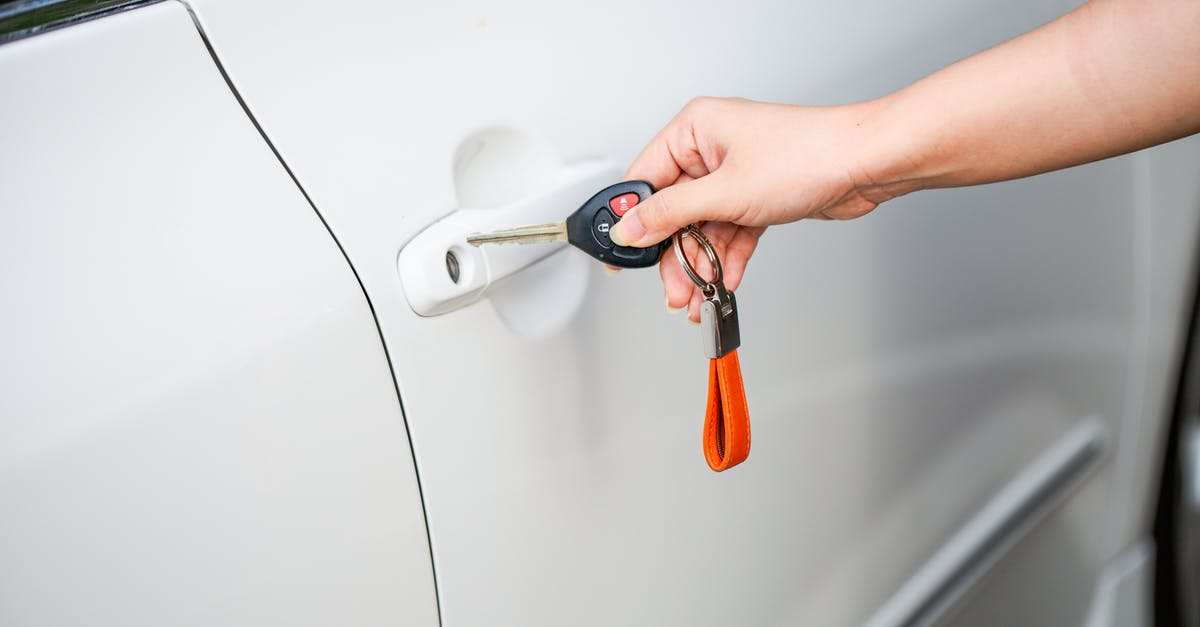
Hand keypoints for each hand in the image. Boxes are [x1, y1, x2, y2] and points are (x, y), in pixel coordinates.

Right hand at [612, 97, 905, 321]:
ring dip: (701, 264)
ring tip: (698, 296)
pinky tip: (724, 282)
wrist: (866, 164)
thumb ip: (670, 214)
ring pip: (703, 227)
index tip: (623, 256)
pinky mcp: (758, 196)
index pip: (646, 178)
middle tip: (672, 289)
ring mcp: (737, 174)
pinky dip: (727, 258)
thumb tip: (629, 228)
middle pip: (674, 210)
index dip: (633, 220)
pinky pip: (730, 232)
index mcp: (695, 129)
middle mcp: (712, 148)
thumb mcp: (725, 192)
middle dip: (674, 255)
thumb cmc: (808, 155)